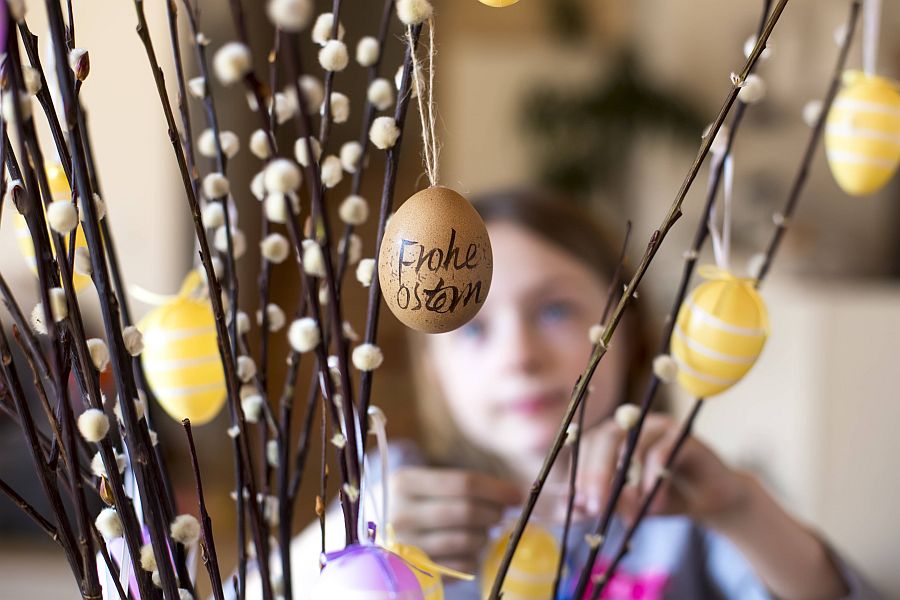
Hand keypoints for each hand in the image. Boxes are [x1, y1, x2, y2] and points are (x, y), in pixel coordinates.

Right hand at [389, 467, 521, 572]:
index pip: (463, 484)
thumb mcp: (423, 483)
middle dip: (493, 513)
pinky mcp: (417, 571)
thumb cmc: (410, 502)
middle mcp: (401, 514)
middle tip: (501, 513)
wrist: (371, 531)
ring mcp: (407, 546)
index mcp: (404, 483)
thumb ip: (462, 486)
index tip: (516, 494)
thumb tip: (513, 496)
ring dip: (484, 535)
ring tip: (481, 530)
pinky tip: (468, 548)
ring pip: (467, 540)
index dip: (496, 489)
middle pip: (467, 512)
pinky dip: (474, 556)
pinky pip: (463, 565)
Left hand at [574, 413, 749, 525]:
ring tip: (631, 513)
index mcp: (612, 435)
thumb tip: (577, 506)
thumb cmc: (662, 499)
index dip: (582, 472)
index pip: (588, 444)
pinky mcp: (683, 434)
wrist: (711, 500)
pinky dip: (654, 481)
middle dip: (597, 474)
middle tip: (597, 507)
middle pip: (606, 438)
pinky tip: (656, 505)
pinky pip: (661, 452)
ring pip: (633, 444)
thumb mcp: (628, 505)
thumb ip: (604, 502)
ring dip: (628, 483)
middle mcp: (633, 423)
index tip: (581, 503)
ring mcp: (658, 424)